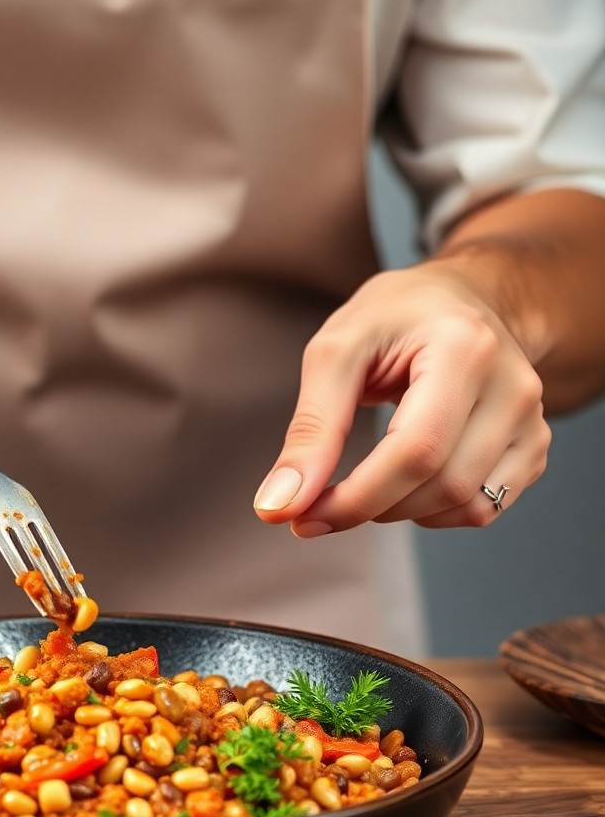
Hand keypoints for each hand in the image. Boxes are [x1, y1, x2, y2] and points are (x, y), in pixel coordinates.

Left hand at [253, 263, 550, 532]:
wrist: (455, 299)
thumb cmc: (392, 319)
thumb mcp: (335, 352)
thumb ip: (310, 428)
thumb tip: (281, 503)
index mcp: (464, 348)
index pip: (416, 451)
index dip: (355, 498)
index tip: (301, 517)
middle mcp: (512, 385)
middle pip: (442, 485)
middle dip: (368, 508)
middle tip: (317, 505)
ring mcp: (532, 419)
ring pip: (466, 505)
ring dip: (400, 512)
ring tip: (365, 480)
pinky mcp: (534, 446)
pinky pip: (484, 509)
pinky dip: (434, 512)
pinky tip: (406, 482)